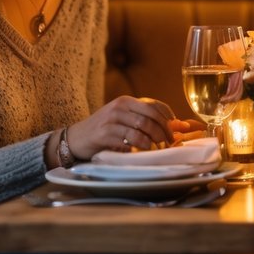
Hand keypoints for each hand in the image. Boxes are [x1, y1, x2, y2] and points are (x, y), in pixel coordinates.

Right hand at [66, 96, 181, 159]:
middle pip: (150, 116)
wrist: (76, 138)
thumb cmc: (104, 130)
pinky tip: (141, 152)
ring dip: (153, 139)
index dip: (168, 117)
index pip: (154, 105)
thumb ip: (144, 120)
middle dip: (163, 130)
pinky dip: (138, 147)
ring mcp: (111, 120)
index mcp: (126, 101)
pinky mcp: (104, 134)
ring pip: (141, 127)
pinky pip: (128, 140)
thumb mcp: (123, 120)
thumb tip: (177, 125)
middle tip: (169, 142)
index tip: (175, 128)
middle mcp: (119, 107)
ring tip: (156, 148)